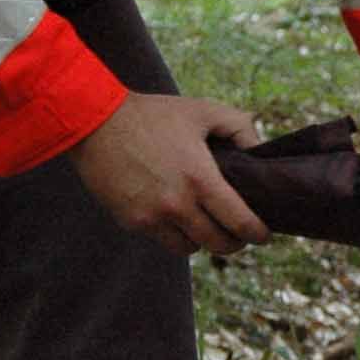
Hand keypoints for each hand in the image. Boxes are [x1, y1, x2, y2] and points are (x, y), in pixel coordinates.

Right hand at [68, 92, 270, 256]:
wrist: (96, 122)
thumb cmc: (153, 115)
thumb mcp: (203, 111)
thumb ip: (240, 127)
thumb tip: (259, 150)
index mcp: (201, 179)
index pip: (240, 222)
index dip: (257, 233)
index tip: (263, 235)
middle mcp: (178, 204)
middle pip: (218, 244)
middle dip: (234, 243)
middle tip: (238, 235)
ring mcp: (153, 217)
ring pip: (190, 248)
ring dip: (201, 240)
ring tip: (205, 225)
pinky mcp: (132, 221)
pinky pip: (161, 239)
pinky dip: (173, 233)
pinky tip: (175, 216)